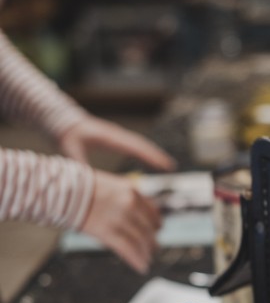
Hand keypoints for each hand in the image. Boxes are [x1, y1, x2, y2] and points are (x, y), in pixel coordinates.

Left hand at [58, 115, 175, 171]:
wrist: (64, 122)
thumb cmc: (68, 136)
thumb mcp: (72, 150)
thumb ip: (80, 164)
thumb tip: (86, 180)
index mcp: (109, 137)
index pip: (135, 146)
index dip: (150, 156)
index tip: (164, 165)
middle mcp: (117, 135)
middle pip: (142, 145)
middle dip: (157, 155)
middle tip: (171, 167)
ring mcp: (118, 135)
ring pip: (140, 145)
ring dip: (153, 154)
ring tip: (166, 165)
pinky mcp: (116, 138)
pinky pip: (134, 146)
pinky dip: (144, 153)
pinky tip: (150, 162)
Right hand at [81, 169, 161, 273]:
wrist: (64, 188)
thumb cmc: (82, 186)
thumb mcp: (111, 185)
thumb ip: (124, 197)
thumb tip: (133, 212)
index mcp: (132, 192)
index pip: (152, 211)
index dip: (156, 223)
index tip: (158, 230)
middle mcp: (130, 205)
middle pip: (148, 228)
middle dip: (152, 241)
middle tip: (154, 249)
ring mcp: (119, 219)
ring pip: (140, 241)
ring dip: (146, 253)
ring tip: (148, 260)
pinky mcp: (107, 232)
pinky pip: (128, 249)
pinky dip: (137, 260)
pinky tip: (142, 267)